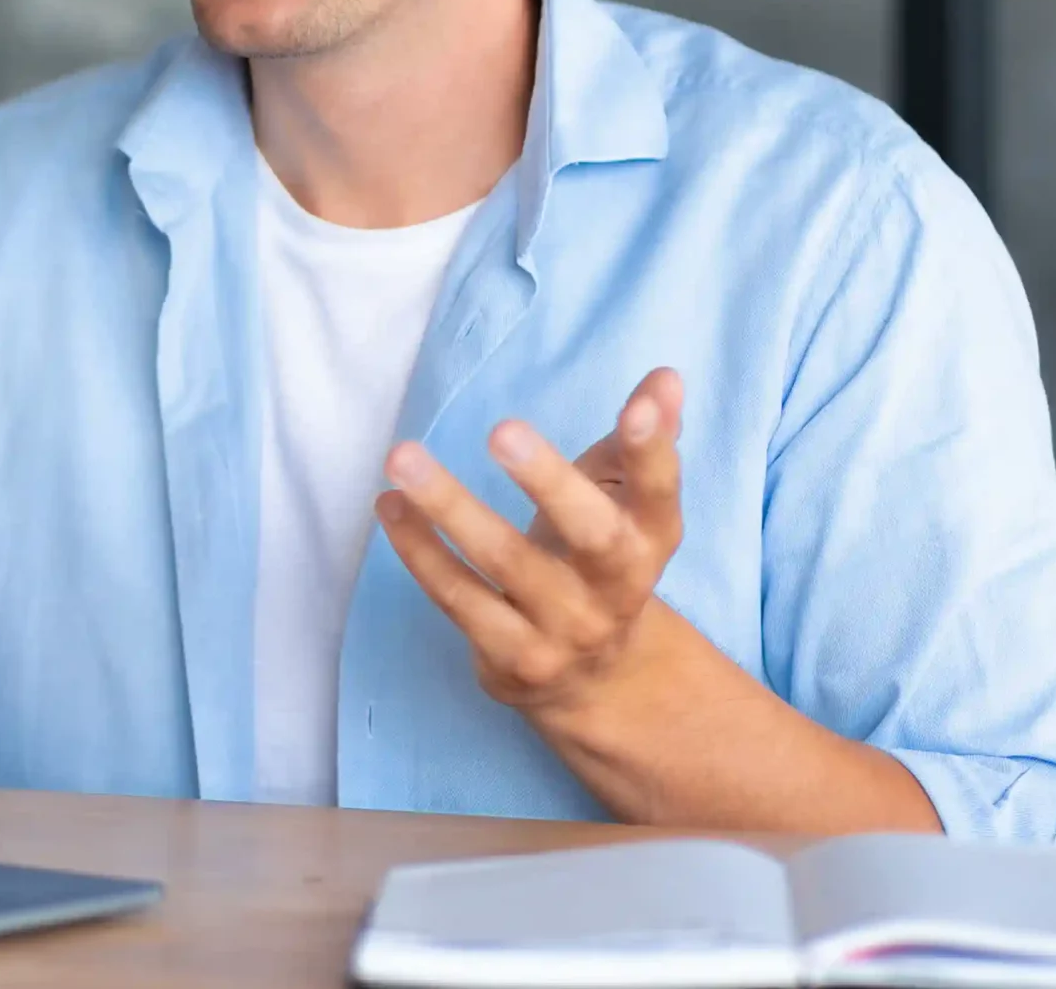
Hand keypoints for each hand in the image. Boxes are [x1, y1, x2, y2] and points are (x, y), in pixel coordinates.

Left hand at [373, 368, 683, 720]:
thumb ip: (642, 442)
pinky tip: (390, 506)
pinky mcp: (514, 657)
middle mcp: (617, 588)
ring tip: (403, 457)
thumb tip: (664, 377)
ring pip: (505, 563)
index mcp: (649, 539)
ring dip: (449, 507)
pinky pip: (458, 598)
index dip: (653, 449)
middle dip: (549, 482)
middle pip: (591, 534)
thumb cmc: (600, 560)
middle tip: (503, 429)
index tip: (642, 404)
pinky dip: (420, 550)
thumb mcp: (629, 506)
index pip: (658, 491)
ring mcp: (566, 629)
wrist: (598, 679)